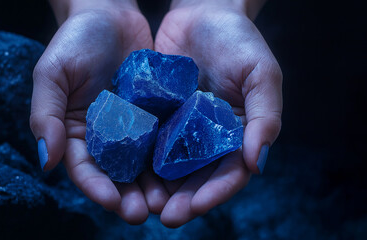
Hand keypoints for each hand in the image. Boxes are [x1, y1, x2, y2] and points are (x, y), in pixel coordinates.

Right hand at [29, 2, 169, 223]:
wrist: (111, 14)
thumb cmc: (75, 40)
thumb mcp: (52, 73)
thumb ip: (45, 115)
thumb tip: (45, 161)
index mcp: (74, 132)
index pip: (84, 168)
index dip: (96, 187)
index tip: (113, 201)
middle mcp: (104, 136)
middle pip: (116, 174)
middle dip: (129, 195)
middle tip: (146, 212)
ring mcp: (132, 128)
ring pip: (143, 165)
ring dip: (153, 186)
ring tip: (167, 201)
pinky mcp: (155, 116)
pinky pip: (163, 140)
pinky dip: (171, 159)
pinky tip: (184, 172)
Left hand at [154, 0, 281, 226]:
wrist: (203, 11)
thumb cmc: (239, 40)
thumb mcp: (262, 74)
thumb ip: (266, 117)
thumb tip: (259, 163)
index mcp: (237, 134)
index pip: (229, 174)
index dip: (213, 193)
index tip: (193, 207)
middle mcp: (207, 138)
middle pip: (196, 178)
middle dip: (181, 199)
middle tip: (162, 216)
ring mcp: (180, 129)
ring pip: (169, 167)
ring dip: (156, 188)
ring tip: (139, 203)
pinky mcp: (157, 116)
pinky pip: (147, 141)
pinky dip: (138, 160)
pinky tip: (124, 173)